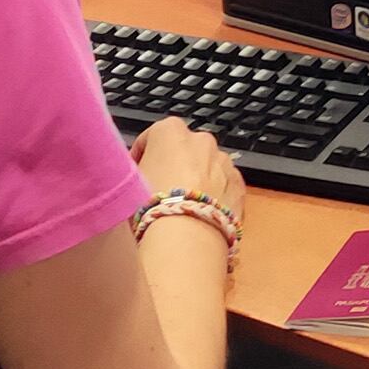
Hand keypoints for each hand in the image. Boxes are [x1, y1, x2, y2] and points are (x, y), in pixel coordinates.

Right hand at [131, 117, 246, 224]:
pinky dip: (214, 195)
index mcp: (170, 131)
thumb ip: (135, 169)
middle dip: (173, 167)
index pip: (151, 138)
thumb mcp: (129, 182)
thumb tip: (137, 172)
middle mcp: (200, 139)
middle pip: (183, 150)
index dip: (141, 157)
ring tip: (182, 207)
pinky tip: (200, 213)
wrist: (186, 237)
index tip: (136, 174)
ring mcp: (223, 160)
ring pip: (206, 166)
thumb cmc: (152, 207)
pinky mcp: (239, 184)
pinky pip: (223, 185)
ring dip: (195, 180)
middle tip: (159, 193)